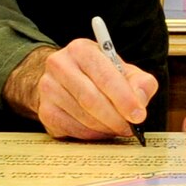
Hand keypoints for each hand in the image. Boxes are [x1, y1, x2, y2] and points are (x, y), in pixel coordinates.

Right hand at [4, 40, 156, 140]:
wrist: (65, 79)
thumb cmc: (101, 76)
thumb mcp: (124, 71)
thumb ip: (141, 83)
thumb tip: (140, 101)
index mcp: (81, 50)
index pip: (104, 76)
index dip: (124, 98)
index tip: (138, 115)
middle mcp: (59, 65)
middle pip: (91, 99)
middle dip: (116, 118)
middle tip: (130, 128)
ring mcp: (48, 88)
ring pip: (83, 117)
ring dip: (106, 128)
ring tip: (118, 128)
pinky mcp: (45, 111)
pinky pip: (73, 130)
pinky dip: (93, 135)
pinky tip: (102, 130)